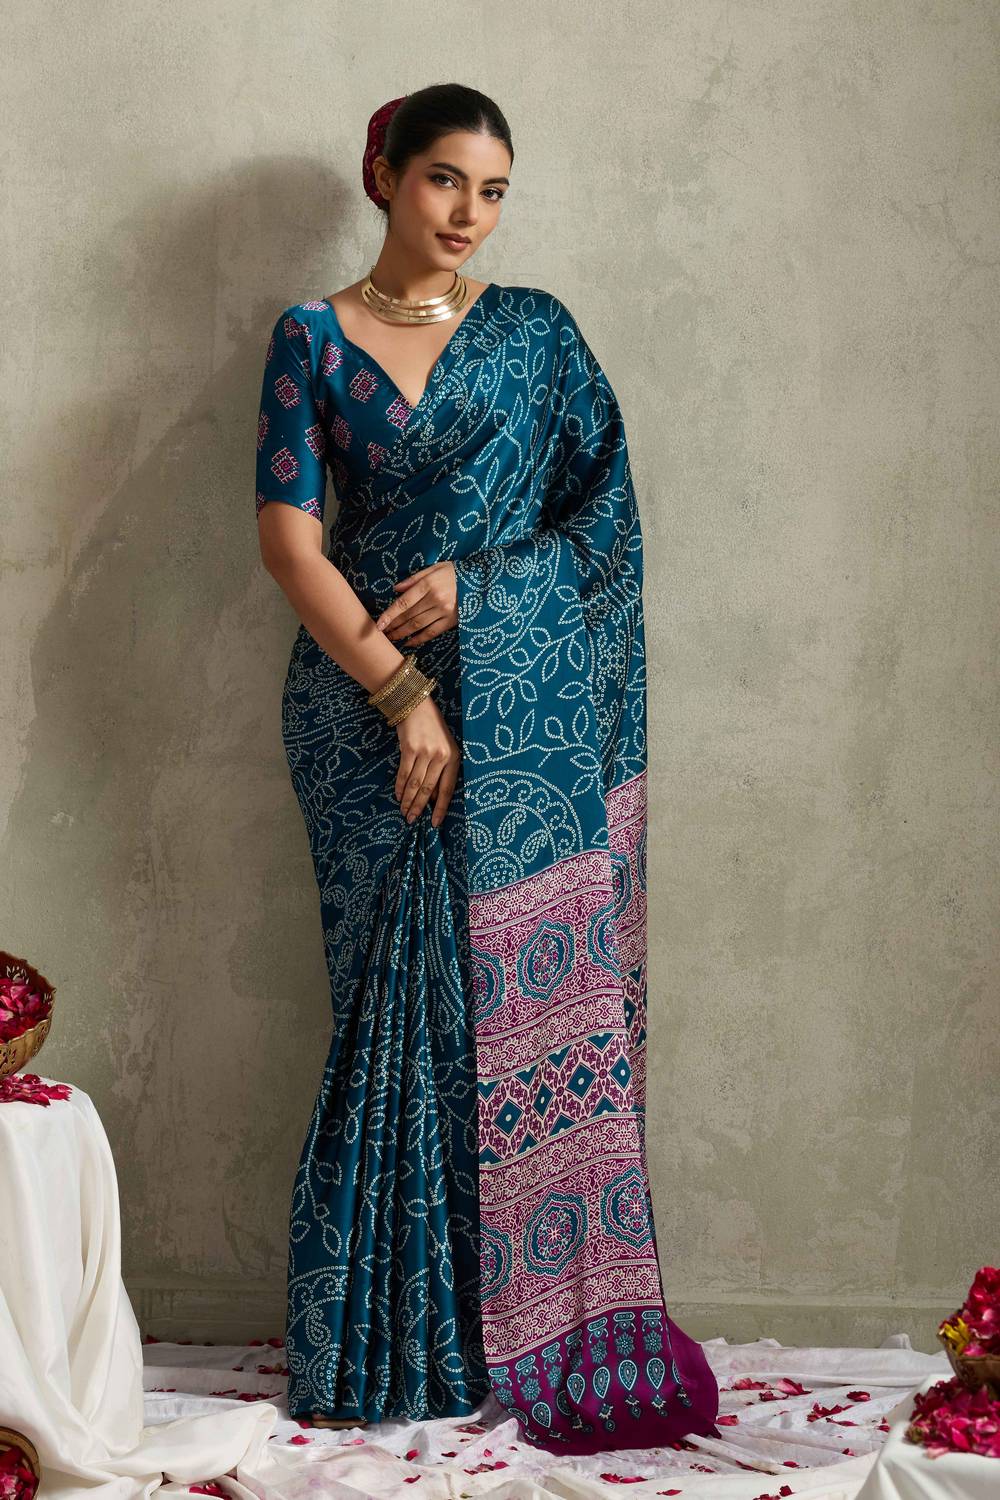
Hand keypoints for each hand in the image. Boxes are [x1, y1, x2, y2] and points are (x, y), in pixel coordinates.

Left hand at [375, 560, 457, 644]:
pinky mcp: (452, 621)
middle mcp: (435, 599)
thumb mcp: (436, 568)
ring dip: (403, 633)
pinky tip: (410, 643)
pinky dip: (419, 639)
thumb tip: (396, 589)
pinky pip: (432, 632)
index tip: (378, 624)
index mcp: (428, 585)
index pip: (403, 602)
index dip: (389, 615)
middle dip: (393, 625)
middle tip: (382, 633)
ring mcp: (444, 612)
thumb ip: (415, 578)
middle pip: (408, 616)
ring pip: (418, 626)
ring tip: (392, 638)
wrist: (482, 581)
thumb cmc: (456, 572)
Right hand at [394, 696, 459, 827]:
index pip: (447, 789)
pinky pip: (404, 774)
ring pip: (415, 784)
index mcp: (453, 757)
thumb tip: (432, 798)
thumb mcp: (444, 747)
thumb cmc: (432, 729)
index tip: (435, 823)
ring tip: (404, 812)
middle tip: (412, 820)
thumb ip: (441, 770)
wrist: (416, 705)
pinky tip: (398, 796)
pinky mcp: (409, 749)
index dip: (441, 808)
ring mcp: (425, 752)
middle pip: (428, 789)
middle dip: (419, 807)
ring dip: (408, 800)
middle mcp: (441, 756)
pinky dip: (400, 787)